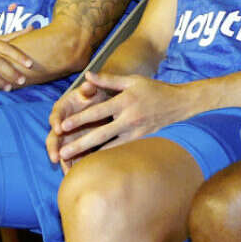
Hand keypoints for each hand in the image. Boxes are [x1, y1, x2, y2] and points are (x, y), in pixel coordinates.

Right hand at [46, 79, 112, 168]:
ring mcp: (66, 137)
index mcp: (62, 109)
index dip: (56, 121)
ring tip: (66, 173)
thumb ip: (89, 88)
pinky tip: (77, 176)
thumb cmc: (94, 96)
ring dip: (63, 161)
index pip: (56, 115)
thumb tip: (89, 83)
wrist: (99, 105)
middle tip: (55, 157)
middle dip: (53, 148)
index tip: (59, 128)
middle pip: (53, 137)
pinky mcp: (74, 146)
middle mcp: (60, 125)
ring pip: (61, 151)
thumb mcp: (92, 90)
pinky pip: (71, 158)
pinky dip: (74, 166)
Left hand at [50, 72, 192, 166]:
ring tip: (73, 164)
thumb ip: (108, 79)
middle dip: (80, 144)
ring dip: (90, 156)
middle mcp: (129, 119)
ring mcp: (135, 133)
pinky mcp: (140, 141)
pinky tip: (94, 166)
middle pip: (100, 134)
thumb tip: (87, 75)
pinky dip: (106, 159)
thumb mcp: (132, 80)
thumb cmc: (153, 89)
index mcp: (124, 102)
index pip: (97, 112)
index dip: (79, 119)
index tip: (62, 127)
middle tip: (61, 152)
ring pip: (109, 147)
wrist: (179, 104)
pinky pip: (120, 152)